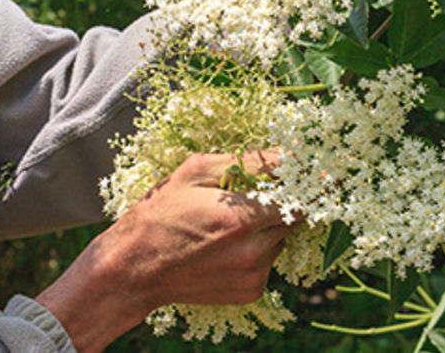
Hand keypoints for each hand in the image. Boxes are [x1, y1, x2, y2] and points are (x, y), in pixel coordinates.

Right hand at [36, 150, 287, 351]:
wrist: (135, 269)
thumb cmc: (160, 213)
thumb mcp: (195, 172)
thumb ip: (247, 162)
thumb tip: (288, 154)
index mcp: (240, 217)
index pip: (298, 196)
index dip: (304, 181)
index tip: (309, 171)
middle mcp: (253, 251)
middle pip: (295, 217)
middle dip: (281, 200)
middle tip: (254, 192)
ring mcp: (254, 274)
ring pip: (282, 238)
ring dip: (268, 225)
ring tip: (229, 222)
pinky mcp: (251, 291)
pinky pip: (269, 260)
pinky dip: (256, 248)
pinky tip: (225, 244)